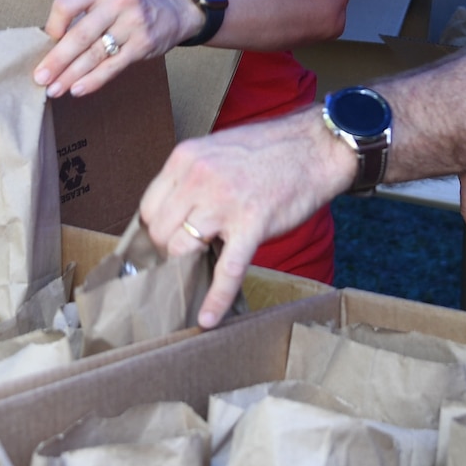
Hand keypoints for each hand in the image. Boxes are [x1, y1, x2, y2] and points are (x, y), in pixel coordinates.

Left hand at [34, 0, 202, 99]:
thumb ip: (83, 11)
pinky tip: (78, 89)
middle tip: (40, 78)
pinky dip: (94, 80)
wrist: (175, 7)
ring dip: (71, 75)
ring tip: (55, 89)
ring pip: (95, 54)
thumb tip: (50, 44)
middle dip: (57, 60)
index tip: (46, 42)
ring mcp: (133, 23)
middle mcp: (117, 1)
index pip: (66, 4)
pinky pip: (113, 66)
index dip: (52, 26)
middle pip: (79, 35)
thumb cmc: (130, 3)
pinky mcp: (143, 44)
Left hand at [140, 110, 358, 327]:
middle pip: (160, 231)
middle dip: (169, 249)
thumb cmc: (269, 149)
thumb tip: (174, 211)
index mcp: (186, 157)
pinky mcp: (253, 224)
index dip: (158, 227)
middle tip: (187, 254)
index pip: (149, 207)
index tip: (169, 236)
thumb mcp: (216, 149)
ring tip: (199, 268)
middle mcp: (199, 177)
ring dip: (186, 267)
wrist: (316, 147)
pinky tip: (208, 318)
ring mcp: (225, 201)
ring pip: (182, 249)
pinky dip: (216, 299)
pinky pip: (227, 270)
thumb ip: (192, 177)